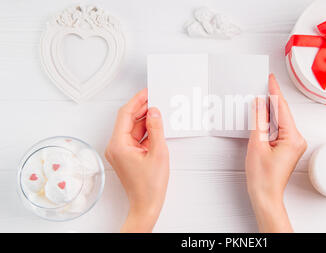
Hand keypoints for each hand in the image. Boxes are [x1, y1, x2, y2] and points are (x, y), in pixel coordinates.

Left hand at [105, 89, 168, 232]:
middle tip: (155, 99)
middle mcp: (116, 146)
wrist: (147, 204)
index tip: (147, 93)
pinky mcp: (127, 155)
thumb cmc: (149, 186)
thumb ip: (156, 129)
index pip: (125, 114)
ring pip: (132, 128)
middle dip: (142, 109)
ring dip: (145, 120)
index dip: (137, 101)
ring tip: (158, 111)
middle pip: (128, 120)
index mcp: (118, 144)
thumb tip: (154, 112)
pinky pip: (135, 137)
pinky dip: (145, 131)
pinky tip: (156, 126)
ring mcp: (121, 151)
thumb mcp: (158, 153)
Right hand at [245, 74, 306, 232]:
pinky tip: (263, 116)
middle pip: (283, 113)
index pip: (282, 108)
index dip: (275, 92)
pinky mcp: (288, 148)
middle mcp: (297, 140)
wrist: (265, 196)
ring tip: (260, 100)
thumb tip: (259, 103)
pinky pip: (280, 129)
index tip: (271, 79)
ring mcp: (294, 144)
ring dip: (270, 111)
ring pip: (281, 121)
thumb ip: (258, 121)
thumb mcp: (256, 144)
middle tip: (263, 85)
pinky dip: (270, 122)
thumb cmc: (262, 178)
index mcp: (292, 137)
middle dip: (272, 100)